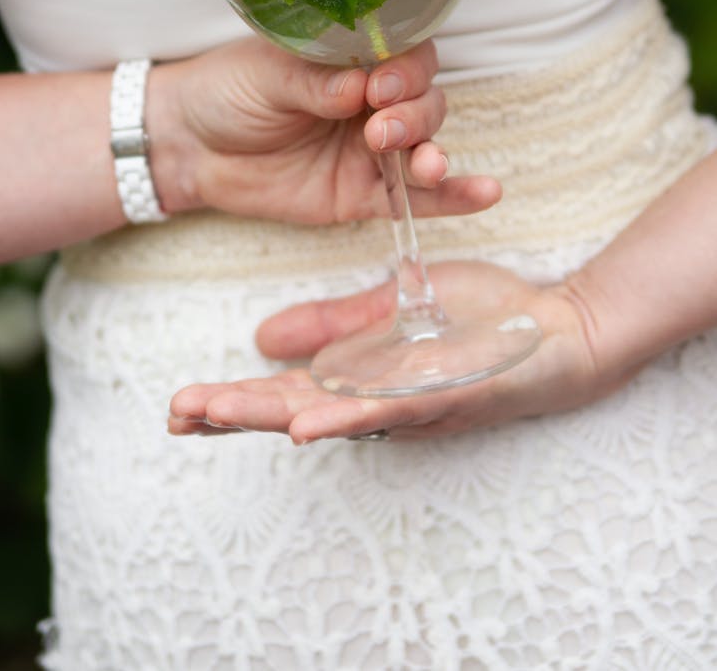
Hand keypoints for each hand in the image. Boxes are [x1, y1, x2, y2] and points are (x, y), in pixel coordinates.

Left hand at [148, 37, 500, 223]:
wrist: (191, 146)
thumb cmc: (227, 91)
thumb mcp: (265, 74)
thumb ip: (314, 80)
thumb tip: (358, 87)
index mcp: (354, 57)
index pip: (405, 53)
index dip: (405, 68)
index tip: (379, 84)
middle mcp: (373, 100)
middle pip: (423, 99)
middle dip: (413, 113)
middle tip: (380, 127)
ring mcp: (372, 148)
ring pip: (425, 144)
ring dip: (432, 152)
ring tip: (424, 165)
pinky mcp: (364, 194)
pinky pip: (415, 198)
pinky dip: (453, 197)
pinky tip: (486, 194)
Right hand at [168, 260, 637, 441]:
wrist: (556, 328)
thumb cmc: (480, 322)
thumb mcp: (391, 309)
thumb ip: (334, 324)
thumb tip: (265, 335)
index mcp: (360, 378)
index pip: (284, 392)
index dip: (233, 399)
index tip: (179, 405)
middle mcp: (376, 400)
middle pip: (293, 412)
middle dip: (233, 414)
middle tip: (177, 416)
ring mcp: (409, 404)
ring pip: (328, 418)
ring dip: (269, 420)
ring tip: (213, 417)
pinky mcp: (444, 398)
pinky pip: (391, 412)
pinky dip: (346, 419)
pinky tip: (306, 425)